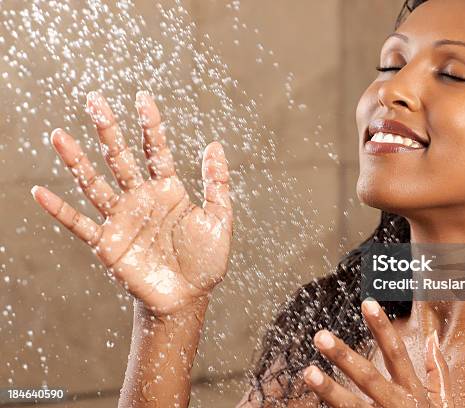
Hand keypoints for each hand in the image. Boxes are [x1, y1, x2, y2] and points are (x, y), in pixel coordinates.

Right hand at [31, 91, 232, 314]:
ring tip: (59, 135)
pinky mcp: (108, 243)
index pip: (155, 150)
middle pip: (120, 157)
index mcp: (168, 190)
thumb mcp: (219, 219)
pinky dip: (60, 210)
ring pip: (95, 184)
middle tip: (93, 99)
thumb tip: (213, 144)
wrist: (188, 298)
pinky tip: (41, 192)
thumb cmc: (205, 260)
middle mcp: (141, 198)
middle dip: (107, 129)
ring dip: (77, 161)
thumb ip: (216, 183)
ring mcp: (122, 219)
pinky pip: (80, 224)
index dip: (150, 124)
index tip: (142, 97)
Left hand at [303, 299, 452, 407]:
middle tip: (320, 336)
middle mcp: (397, 405)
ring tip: (307, 372)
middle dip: (344, 356)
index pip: (396, 352)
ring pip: (351, 405)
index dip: (382, 327)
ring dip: (328, 389)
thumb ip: (438, 371)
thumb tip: (433, 338)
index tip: (367, 303)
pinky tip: (309, 400)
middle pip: (368, 376)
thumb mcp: (444, 401)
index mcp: (413, 391)